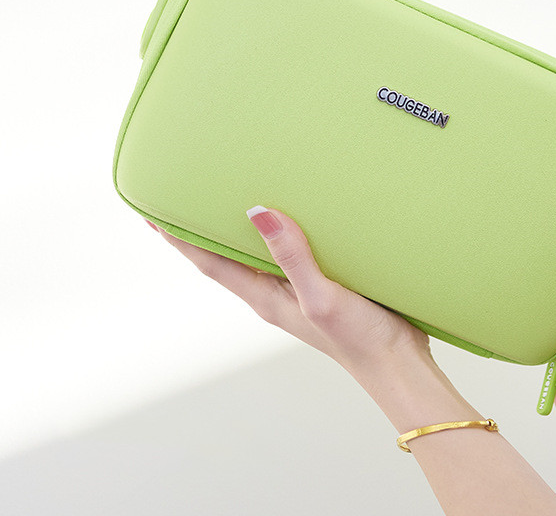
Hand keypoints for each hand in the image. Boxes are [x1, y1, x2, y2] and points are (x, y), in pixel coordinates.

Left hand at [145, 206, 432, 379]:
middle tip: (181, 199)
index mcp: (266, 298)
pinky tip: (286, 219)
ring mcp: (296, 289)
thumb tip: (257, 213)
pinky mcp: (320, 283)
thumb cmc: (359, 338)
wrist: (397, 362)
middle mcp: (274, 293)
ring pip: (255, 255)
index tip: (153, 217)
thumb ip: (291, 256)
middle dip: (200, 232)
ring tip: (224, 202)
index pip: (211, 264)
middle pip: (226, 258)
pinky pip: (287, 253)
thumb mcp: (321, 295)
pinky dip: (274, 234)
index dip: (180, 241)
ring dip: (235, 231)